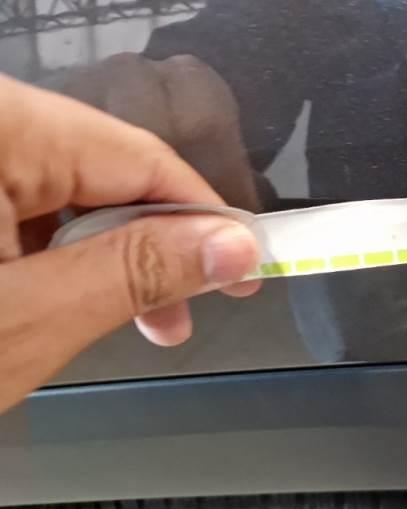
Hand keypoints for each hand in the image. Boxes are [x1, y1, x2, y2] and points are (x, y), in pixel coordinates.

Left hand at [0, 75, 260, 409]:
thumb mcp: (30, 319)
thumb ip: (136, 271)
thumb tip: (229, 246)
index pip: (140, 158)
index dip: (205, 218)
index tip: (245, 264)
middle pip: (106, 171)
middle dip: (153, 246)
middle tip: (186, 310)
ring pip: (69, 186)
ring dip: (108, 254)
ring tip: (132, 317)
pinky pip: (28, 195)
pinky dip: (59, 247)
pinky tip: (74, 292)